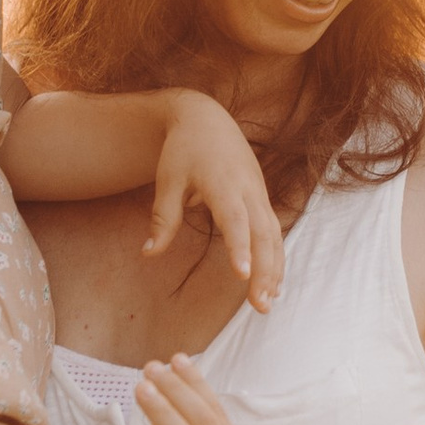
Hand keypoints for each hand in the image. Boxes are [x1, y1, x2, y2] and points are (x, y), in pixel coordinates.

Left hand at [143, 96, 284, 311]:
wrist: (206, 118)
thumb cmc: (183, 150)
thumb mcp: (167, 180)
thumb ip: (162, 219)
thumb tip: (149, 254)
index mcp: (222, 183)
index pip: (235, 220)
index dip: (240, 247)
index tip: (242, 274)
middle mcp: (247, 189)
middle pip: (263, 234)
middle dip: (264, 271)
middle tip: (260, 306)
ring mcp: (259, 193)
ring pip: (274, 235)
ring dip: (274, 269)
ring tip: (268, 303)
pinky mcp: (262, 198)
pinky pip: (274, 231)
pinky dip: (276, 257)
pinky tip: (273, 283)